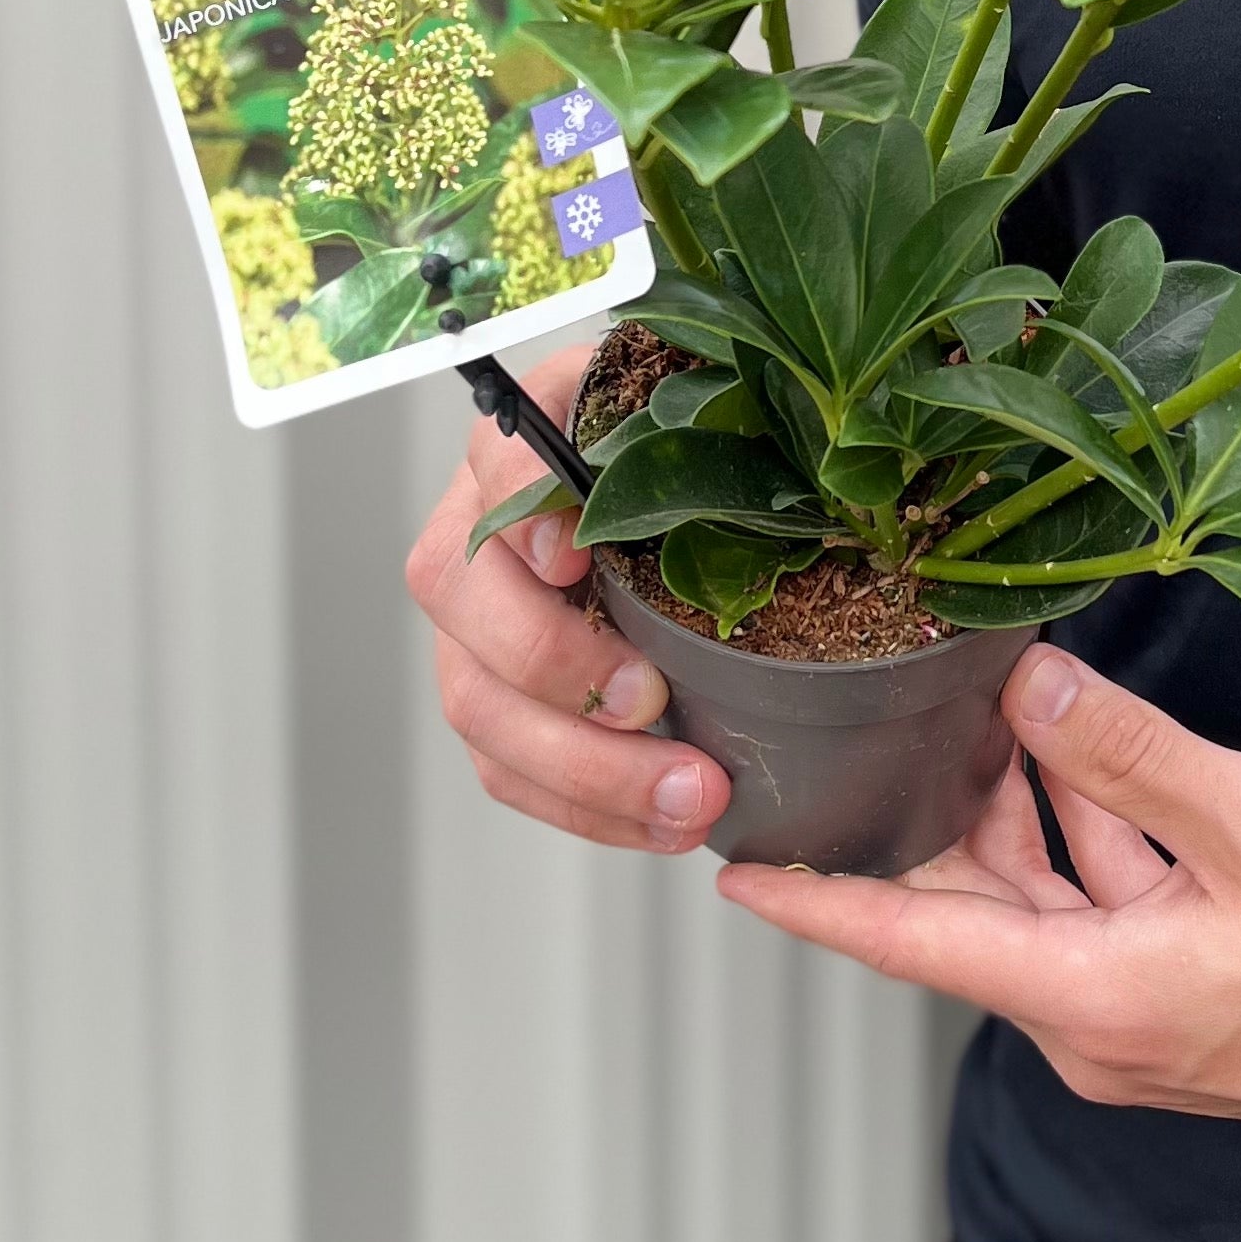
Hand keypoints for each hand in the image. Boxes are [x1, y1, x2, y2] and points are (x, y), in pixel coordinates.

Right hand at [403, 342, 731, 853]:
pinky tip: (665, 825)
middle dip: (555, 665)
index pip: (496, 457)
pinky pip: (511, 770)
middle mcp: (480, 530)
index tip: (574, 555)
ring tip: (688, 797)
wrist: (693, 514)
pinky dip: (588, 810)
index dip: (521, 506)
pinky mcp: (498, 702)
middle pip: (460, 596)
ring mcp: (476, 625)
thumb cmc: (707, 460)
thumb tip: (780, 467)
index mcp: (532, 442)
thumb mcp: (715, 416)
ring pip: (479, 704)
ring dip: (584, 767)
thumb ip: (717, 424)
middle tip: (651, 701)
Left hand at [718, 648, 1240, 1145]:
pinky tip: (1089, 751)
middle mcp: (1097, 1026)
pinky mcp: (1190, 1003)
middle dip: (925, 814)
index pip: (911, 944)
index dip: (815, 900)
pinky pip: (1105, 911)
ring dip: (1017, 813)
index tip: (734, 869)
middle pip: (971, 913)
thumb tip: (1029, 689)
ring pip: (1041, 903)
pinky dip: (1088, 837)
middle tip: (873, 718)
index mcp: (1090, 999)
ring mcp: (1144, 1021)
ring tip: (982, 704)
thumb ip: (1132, 754)